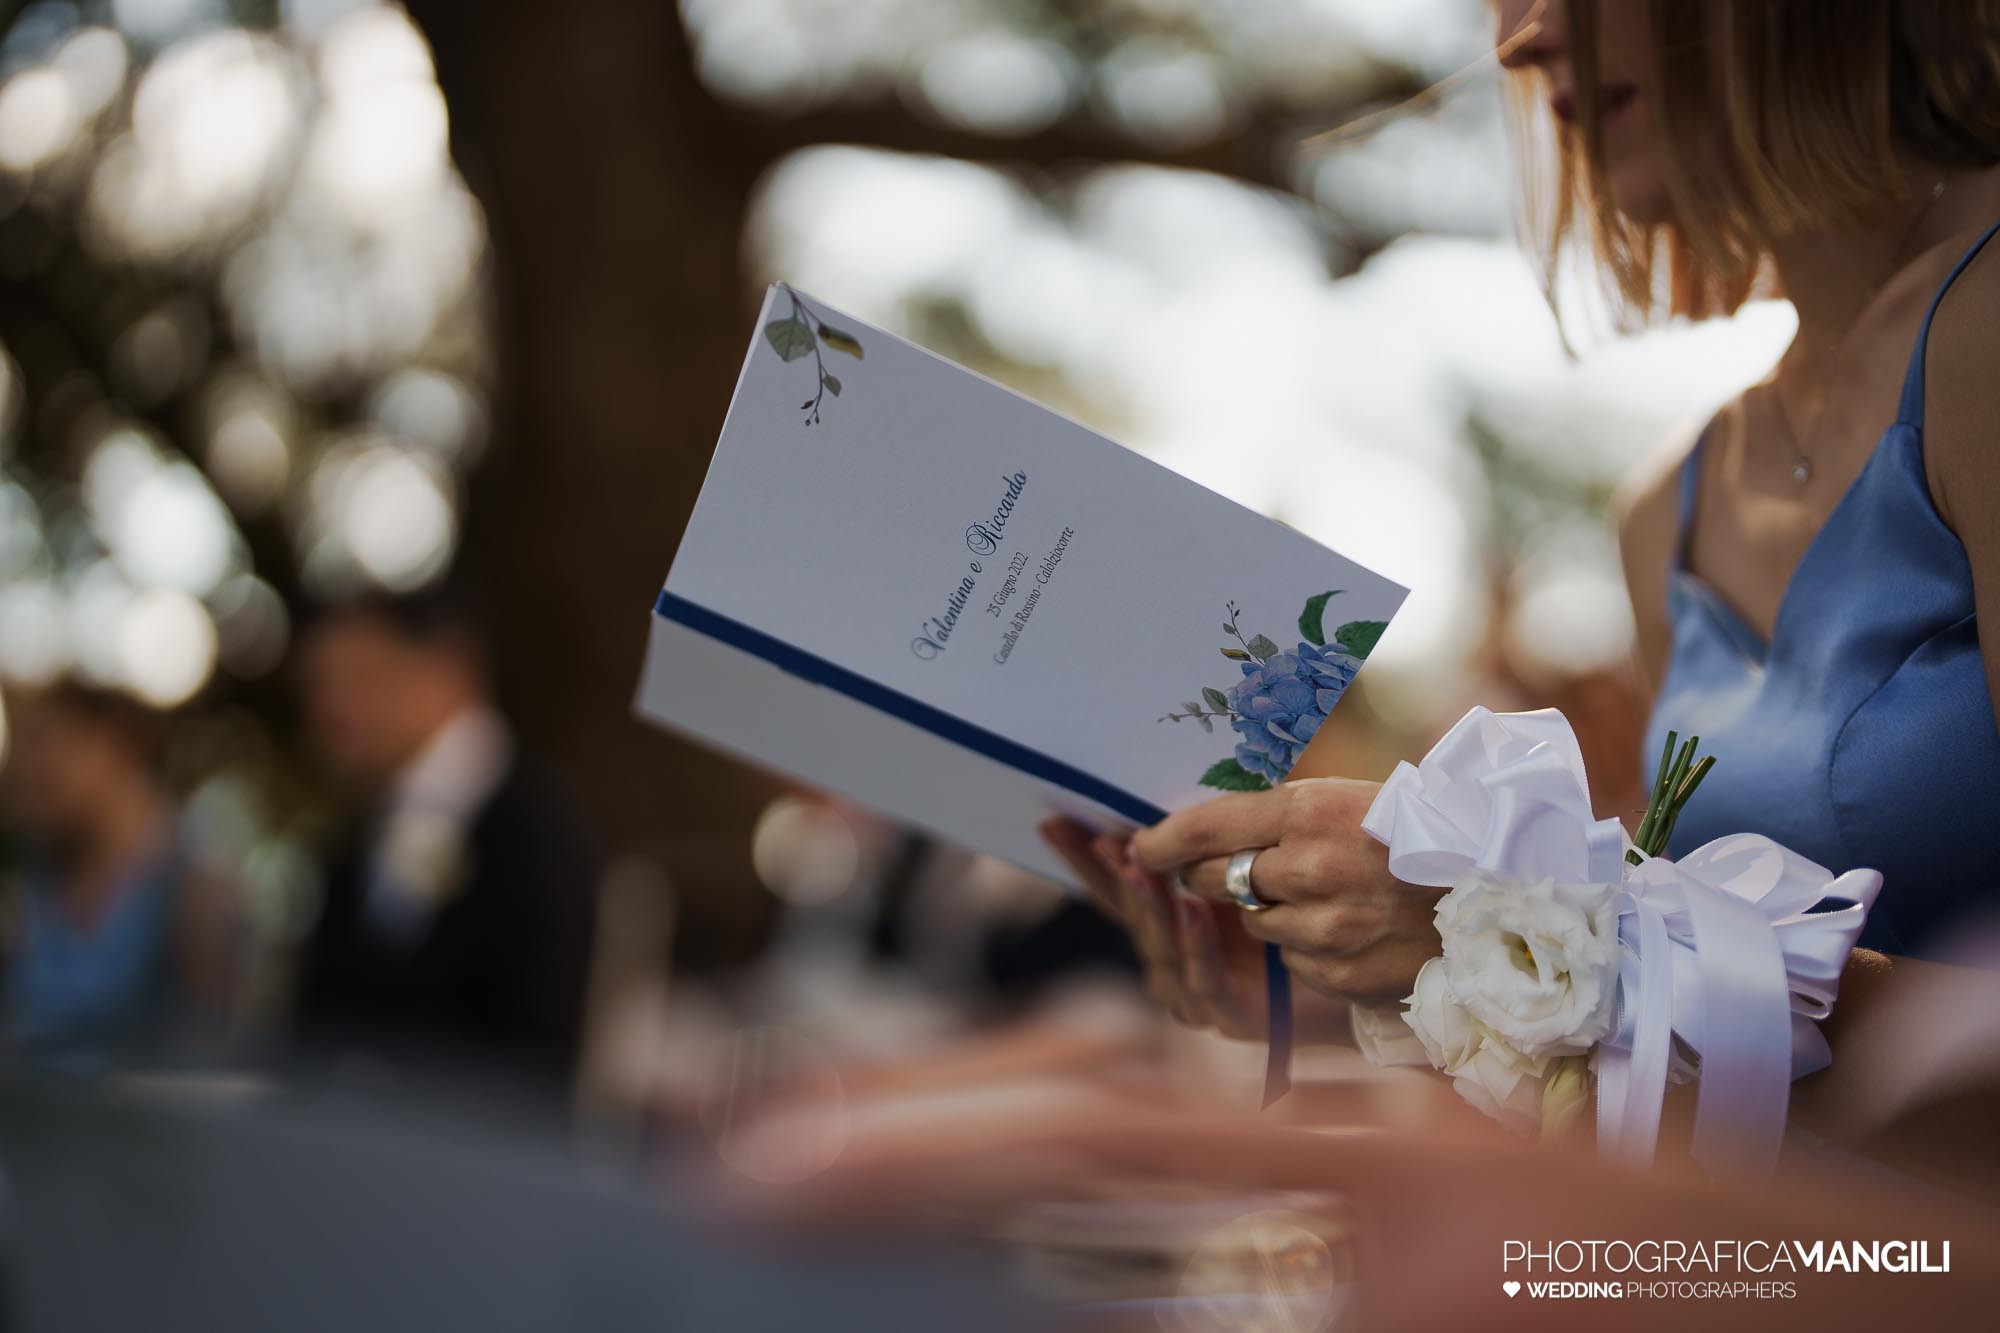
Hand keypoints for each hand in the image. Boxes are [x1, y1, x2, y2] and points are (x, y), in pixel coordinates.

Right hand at [1037, 816, 1346, 1040]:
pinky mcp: (1230, 1013)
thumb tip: (1173, 782)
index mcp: (1166, 920)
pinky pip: (1205, 979)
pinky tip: (1193, 912)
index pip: (1113, 883)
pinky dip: (1196, 946)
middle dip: (1115, 875)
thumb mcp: (1241, 867)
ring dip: (1151, 905)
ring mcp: (1193, 989)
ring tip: (1142, 867)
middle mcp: (1169, 956)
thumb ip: (1208, 839)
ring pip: (1162, 944)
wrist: (1350, 972)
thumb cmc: (1293, 912)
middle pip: (1131, 913)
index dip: (1081, 856)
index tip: (1054, 821)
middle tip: (1105, 841)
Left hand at [1131, 778, 1442, 1006]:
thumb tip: (1206, 831)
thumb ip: (1282, 815)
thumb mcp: (1349, 800)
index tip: (1139, 846)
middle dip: (1213, 875)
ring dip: (1272, 911)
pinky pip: (1291, 958)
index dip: (1163, 839)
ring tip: (1324, 895)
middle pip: (1216, 877)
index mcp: (1309, 810)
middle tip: (1236, 868)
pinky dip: (1306, 946)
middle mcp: (1308, 868)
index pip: (1206, 826)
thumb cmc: (1419, 835)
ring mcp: (1321, 926)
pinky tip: (1349, 928)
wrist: (1496, 895)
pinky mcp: (1334, 972)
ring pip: (1255, 922)